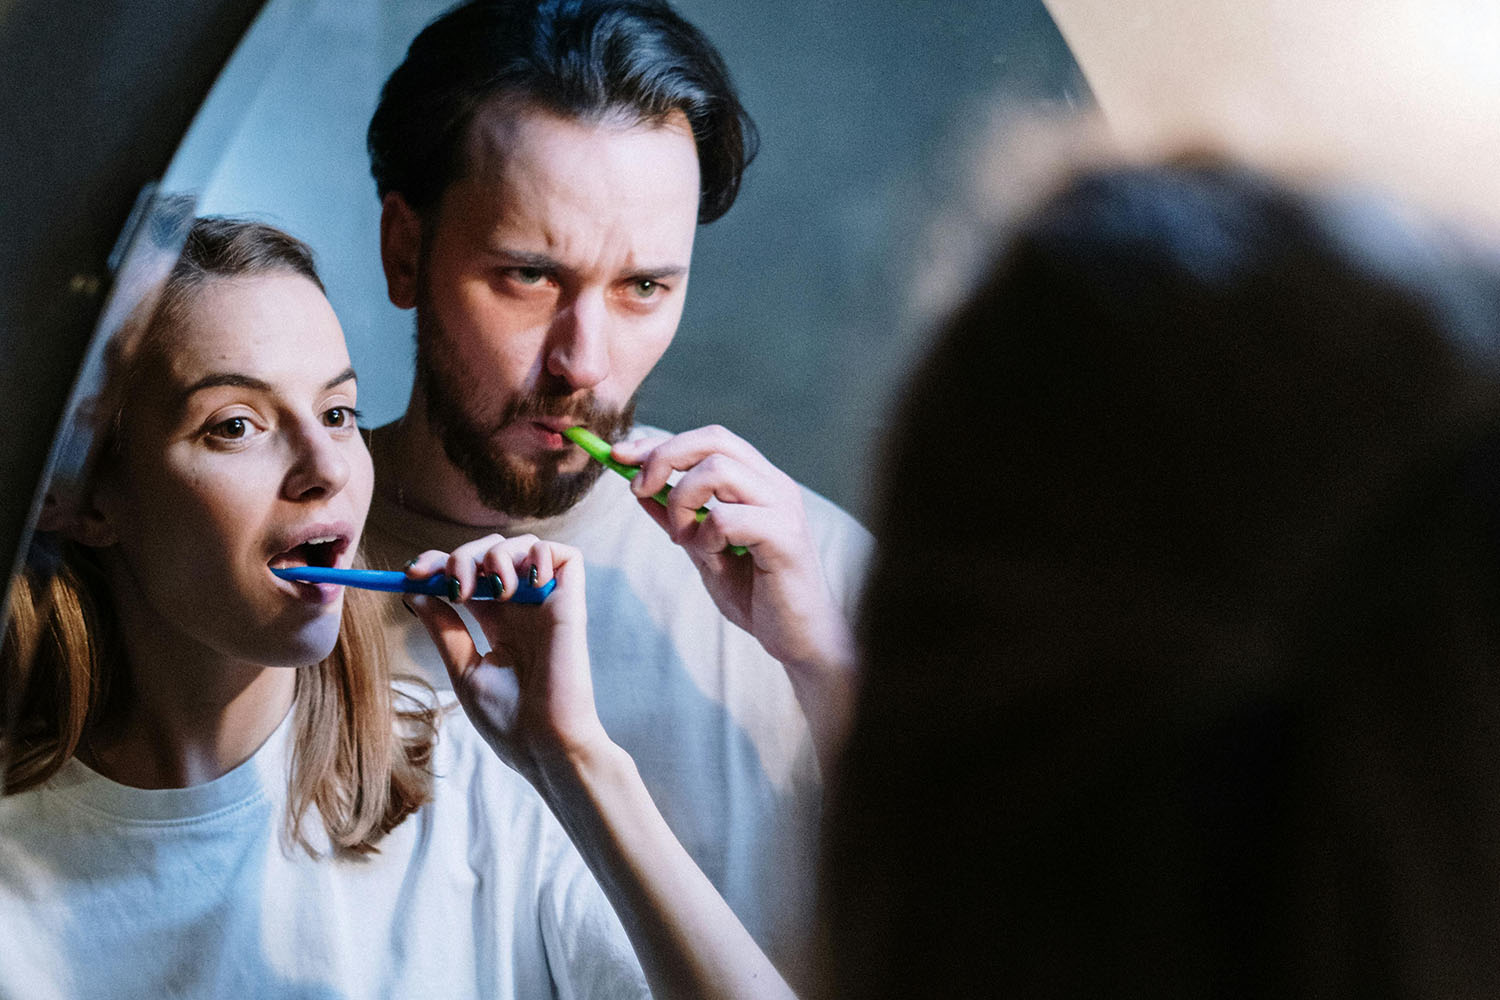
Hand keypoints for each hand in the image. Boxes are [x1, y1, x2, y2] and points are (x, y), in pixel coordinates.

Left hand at [403, 534, 607, 786]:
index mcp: (497, 623)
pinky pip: (565, 555)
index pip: (467, 575)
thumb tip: (416, 590)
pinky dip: (540, 553)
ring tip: (492, 590)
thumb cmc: (507, 718)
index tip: (412, 574)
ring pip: (523, 546)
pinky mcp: (570, 602)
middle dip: (461, 557)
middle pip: (489, 553)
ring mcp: (546, 603)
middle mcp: (522, 607)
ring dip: (496, 555)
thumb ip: (444, 627)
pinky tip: (525, 582)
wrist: (544, 743)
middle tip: (451, 586)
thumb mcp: (464, 668)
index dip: (438, 563)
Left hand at [611, 426, 853, 677]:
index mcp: (759, 481)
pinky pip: (727, 517)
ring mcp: (783, 507)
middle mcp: (774, 485)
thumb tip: (640, 490)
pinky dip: (706, 536)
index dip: (660, 443)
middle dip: (662, 457)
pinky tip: (715, 559)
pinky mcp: (784, 535)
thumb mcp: (704, 550)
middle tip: (638, 490)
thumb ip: (679, 519)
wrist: (797, 638)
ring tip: (685, 539)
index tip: (620, 456)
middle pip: (712, 440)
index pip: (708, 439)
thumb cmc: (757, 595)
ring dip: (683, 502)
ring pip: (716, 470)